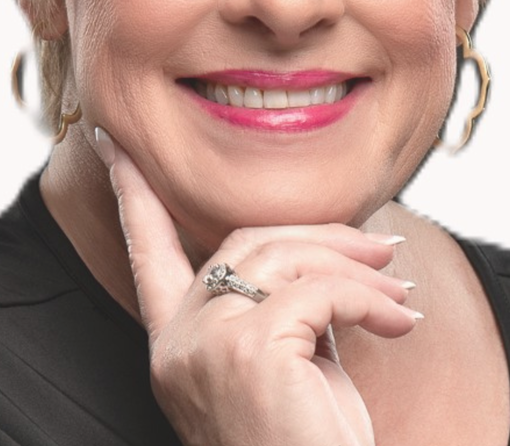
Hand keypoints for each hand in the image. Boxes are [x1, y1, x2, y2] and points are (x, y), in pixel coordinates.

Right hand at [94, 127, 420, 445]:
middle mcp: (177, 341)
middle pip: (243, 241)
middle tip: (384, 244)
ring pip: (284, 257)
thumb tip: (332, 247)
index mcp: (176, 344)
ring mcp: (204, 344)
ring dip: (356, 265)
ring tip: (400, 287)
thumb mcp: (293, 367)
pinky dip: (369, 299)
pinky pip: (318, 292)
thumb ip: (288, 306)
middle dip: (320, 235)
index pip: (146, 251)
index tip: (110, 142)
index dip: (131, 193)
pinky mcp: (246, 350)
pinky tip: (399, 321)